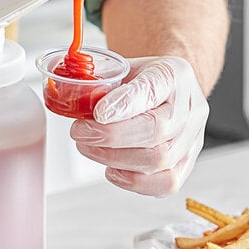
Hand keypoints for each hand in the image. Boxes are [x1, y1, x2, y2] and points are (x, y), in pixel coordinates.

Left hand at [70, 57, 208, 196]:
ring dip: (114, 157)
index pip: (153, 87)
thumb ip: (95, 75)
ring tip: (88, 147)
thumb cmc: (141, 80)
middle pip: (157, 130)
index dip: (125, 103)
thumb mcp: (121, 65)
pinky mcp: (186, 164)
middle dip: (111, 137)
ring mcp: (192, 138)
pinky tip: (112, 168)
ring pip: (159, 160)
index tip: (98, 112)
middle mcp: (189, 107)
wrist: (168, 90)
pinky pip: (165, 183)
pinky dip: (133, 180)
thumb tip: (56, 79)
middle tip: (80, 132)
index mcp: (173, 74)